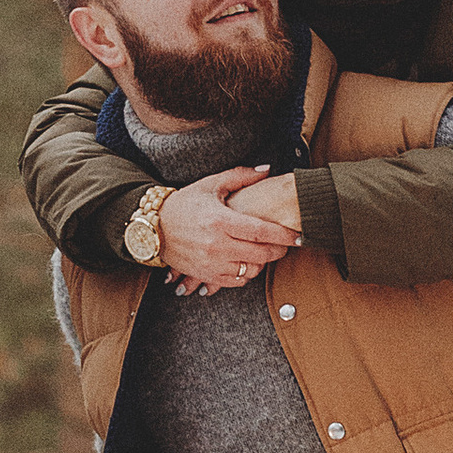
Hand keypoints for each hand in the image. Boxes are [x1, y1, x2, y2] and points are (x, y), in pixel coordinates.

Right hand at [156, 168, 300, 293]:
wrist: (153, 227)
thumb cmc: (184, 204)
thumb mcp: (211, 184)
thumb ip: (241, 176)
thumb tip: (267, 170)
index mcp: (220, 220)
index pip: (262, 231)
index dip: (284, 235)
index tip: (298, 235)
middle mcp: (217, 245)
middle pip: (261, 254)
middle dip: (278, 250)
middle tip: (285, 244)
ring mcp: (211, 263)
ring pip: (250, 270)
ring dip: (262, 262)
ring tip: (263, 251)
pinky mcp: (206, 275)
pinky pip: (236, 281)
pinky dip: (246, 274)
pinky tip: (245, 262)